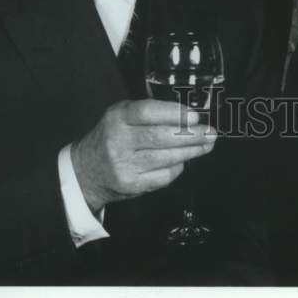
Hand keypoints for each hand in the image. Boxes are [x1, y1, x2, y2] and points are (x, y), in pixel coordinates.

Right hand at [71, 99, 216, 212]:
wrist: (87, 170)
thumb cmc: (112, 135)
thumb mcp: (121, 114)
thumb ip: (149, 111)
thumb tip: (188, 114)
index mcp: (117, 118)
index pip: (147, 112)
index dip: (174, 113)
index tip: (195, 115)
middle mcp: (119, 142)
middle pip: (160, 138)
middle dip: (191, 135)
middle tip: (210, 132)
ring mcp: (124, 166)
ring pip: (165, 159)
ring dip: (192, 151)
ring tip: (207, 144)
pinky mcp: (131, 185)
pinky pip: (163, 176)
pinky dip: (178, 167)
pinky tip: (185, 160)